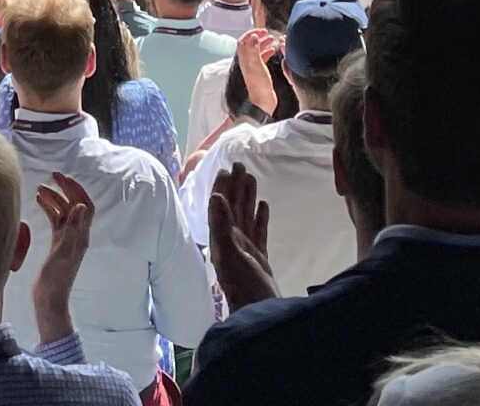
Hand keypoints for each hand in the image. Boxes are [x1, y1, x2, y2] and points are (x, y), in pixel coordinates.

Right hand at [30, 172, 95, 345]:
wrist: (49, 301)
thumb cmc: (56, 280)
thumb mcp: (63, 253)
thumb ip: (72, 230)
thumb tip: (81, 205)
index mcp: (81, 236)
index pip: (85, 206)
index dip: (77, 189)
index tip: (63, 177)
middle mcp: (77, 236)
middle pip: (74, 206)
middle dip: (65, 189)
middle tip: (52, 175)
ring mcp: (66, 240)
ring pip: (63, 212)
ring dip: (54, 198)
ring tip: (39, 188)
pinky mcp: (56, 245)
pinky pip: (55, 221)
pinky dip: (48, 209)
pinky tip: (38, 202)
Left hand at [207, 161, 277, 313]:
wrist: (260, 314)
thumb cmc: (244, 287)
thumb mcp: (231, 256)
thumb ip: (221, 227)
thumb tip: (216, 196)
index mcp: (222, 239)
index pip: (220, 207)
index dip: (222, 187)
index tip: (226, 168)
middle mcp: (232, 242)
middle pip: (233, 208)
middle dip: (235, 187)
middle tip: (241, 165)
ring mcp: (246, 251)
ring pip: (246, 217)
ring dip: (248, 198)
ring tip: (252, 178)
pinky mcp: (260, 258)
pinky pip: (259, 232)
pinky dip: (260, 217)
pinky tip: (264, 205)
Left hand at [235, 25, 279, 116]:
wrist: (263, 102)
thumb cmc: (259, 85)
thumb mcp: (256, 65)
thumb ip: (254, 50)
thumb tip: (253, 36)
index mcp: (244, 59)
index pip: (243, 41)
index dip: (250, 34)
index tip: (260, 30)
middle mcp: (247, 62)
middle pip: (250, 45)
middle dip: (258, 37)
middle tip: (267, 33)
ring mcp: (253, 67)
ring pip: (257, 51)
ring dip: (263, 43)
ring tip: (272, 39)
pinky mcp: (260, 72)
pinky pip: (262, 58)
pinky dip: (267, 52)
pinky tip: (273, 51)